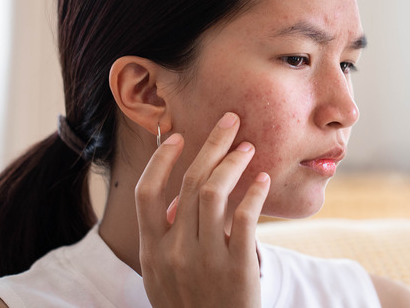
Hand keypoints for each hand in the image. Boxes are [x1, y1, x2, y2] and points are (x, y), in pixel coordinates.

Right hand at [135, 112, 270, 307]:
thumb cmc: (189, 306)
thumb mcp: (163, 277)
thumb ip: (164, 239)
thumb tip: (175, 200)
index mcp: (151, 251)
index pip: (146, 193)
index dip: (161, 160)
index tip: (177, 135)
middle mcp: (174, 251)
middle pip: (190, 183)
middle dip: (212, 144)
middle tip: (230, 121)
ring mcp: (204, 259)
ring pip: (215, 192)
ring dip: (234, 162)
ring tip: (248, 148)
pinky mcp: (236, 268)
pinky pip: (244, 218)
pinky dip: (254, 193)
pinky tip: (263, 180)